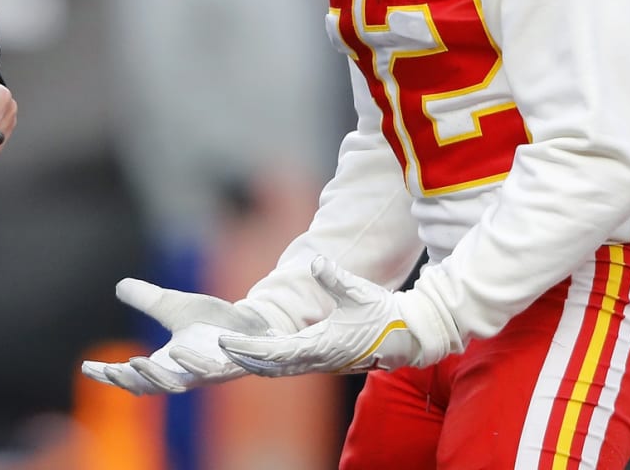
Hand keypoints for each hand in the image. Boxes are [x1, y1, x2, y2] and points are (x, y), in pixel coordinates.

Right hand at [81, 279, 272, 394]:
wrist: (251, 325)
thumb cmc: (211, 322)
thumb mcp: (174, 305)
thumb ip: (148, 299)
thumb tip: (120, 286)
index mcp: (168, 363)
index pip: (134, 375)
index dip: (110, 375)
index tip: (87, 367)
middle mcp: (185, 373)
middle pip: (153, 386)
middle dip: (131, 380)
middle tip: (111, 370)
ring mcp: (208, 372)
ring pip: (181, 382)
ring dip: (159, 375)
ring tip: (139, 361)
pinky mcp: (231, 364)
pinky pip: (215, 368)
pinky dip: (198, 363)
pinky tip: (181, 350)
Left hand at [219, 257, 430, 375]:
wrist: (409, 336)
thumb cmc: (384, 314)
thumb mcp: (359, 292)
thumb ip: (335, 278)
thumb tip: (316, 262)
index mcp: (322, 346)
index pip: (276, 351)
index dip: (249, 347)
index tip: (227, 342)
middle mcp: (319, 359)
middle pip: (272, 365)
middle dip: (245, 357)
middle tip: (220, 348)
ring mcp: (323, 362)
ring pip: (281, 367)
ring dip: (257, 359)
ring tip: (234, 349)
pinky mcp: (327, 358)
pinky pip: (293, 363)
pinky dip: (273, 358)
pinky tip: (264, 346)